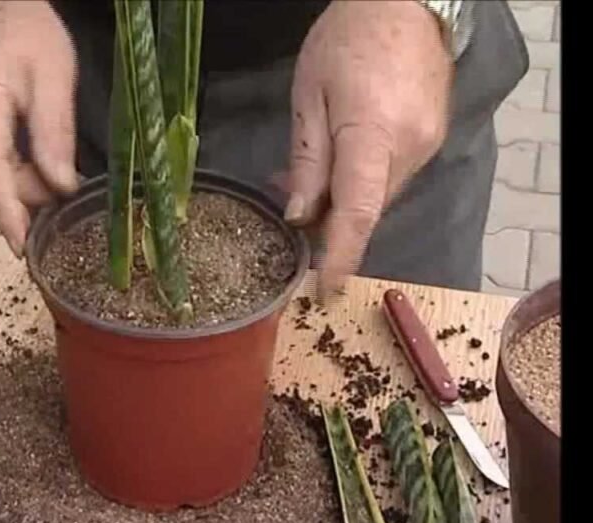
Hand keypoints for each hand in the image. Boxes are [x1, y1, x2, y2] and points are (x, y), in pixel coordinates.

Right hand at [0, 0, 77, 256]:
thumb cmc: (27, 30)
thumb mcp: (53, 77)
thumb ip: (55, 134)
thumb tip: (60, 188)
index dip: (8, 214)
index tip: (21, 251)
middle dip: (31, 194)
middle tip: (71, 193)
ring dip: (25, 179)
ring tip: (57, 168)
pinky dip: (14, 166)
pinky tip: (37, 158)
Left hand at [285, 1, 452, 296]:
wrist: (406, 3)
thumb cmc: (347, 39)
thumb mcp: (308, 96)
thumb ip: (306, 160)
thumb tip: (297, 215)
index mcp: (373, 135)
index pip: (357, 213)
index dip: (339, 256)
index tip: (325, 290)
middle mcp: (410, 149)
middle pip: (366, 208)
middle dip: (329, 224)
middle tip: (291, 221)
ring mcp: (428, 145)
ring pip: (379, 194)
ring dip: (344, 200)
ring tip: (305, 184)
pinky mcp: (433, 138)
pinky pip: (391, 175)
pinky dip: (362, 180)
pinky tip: (338, 162)